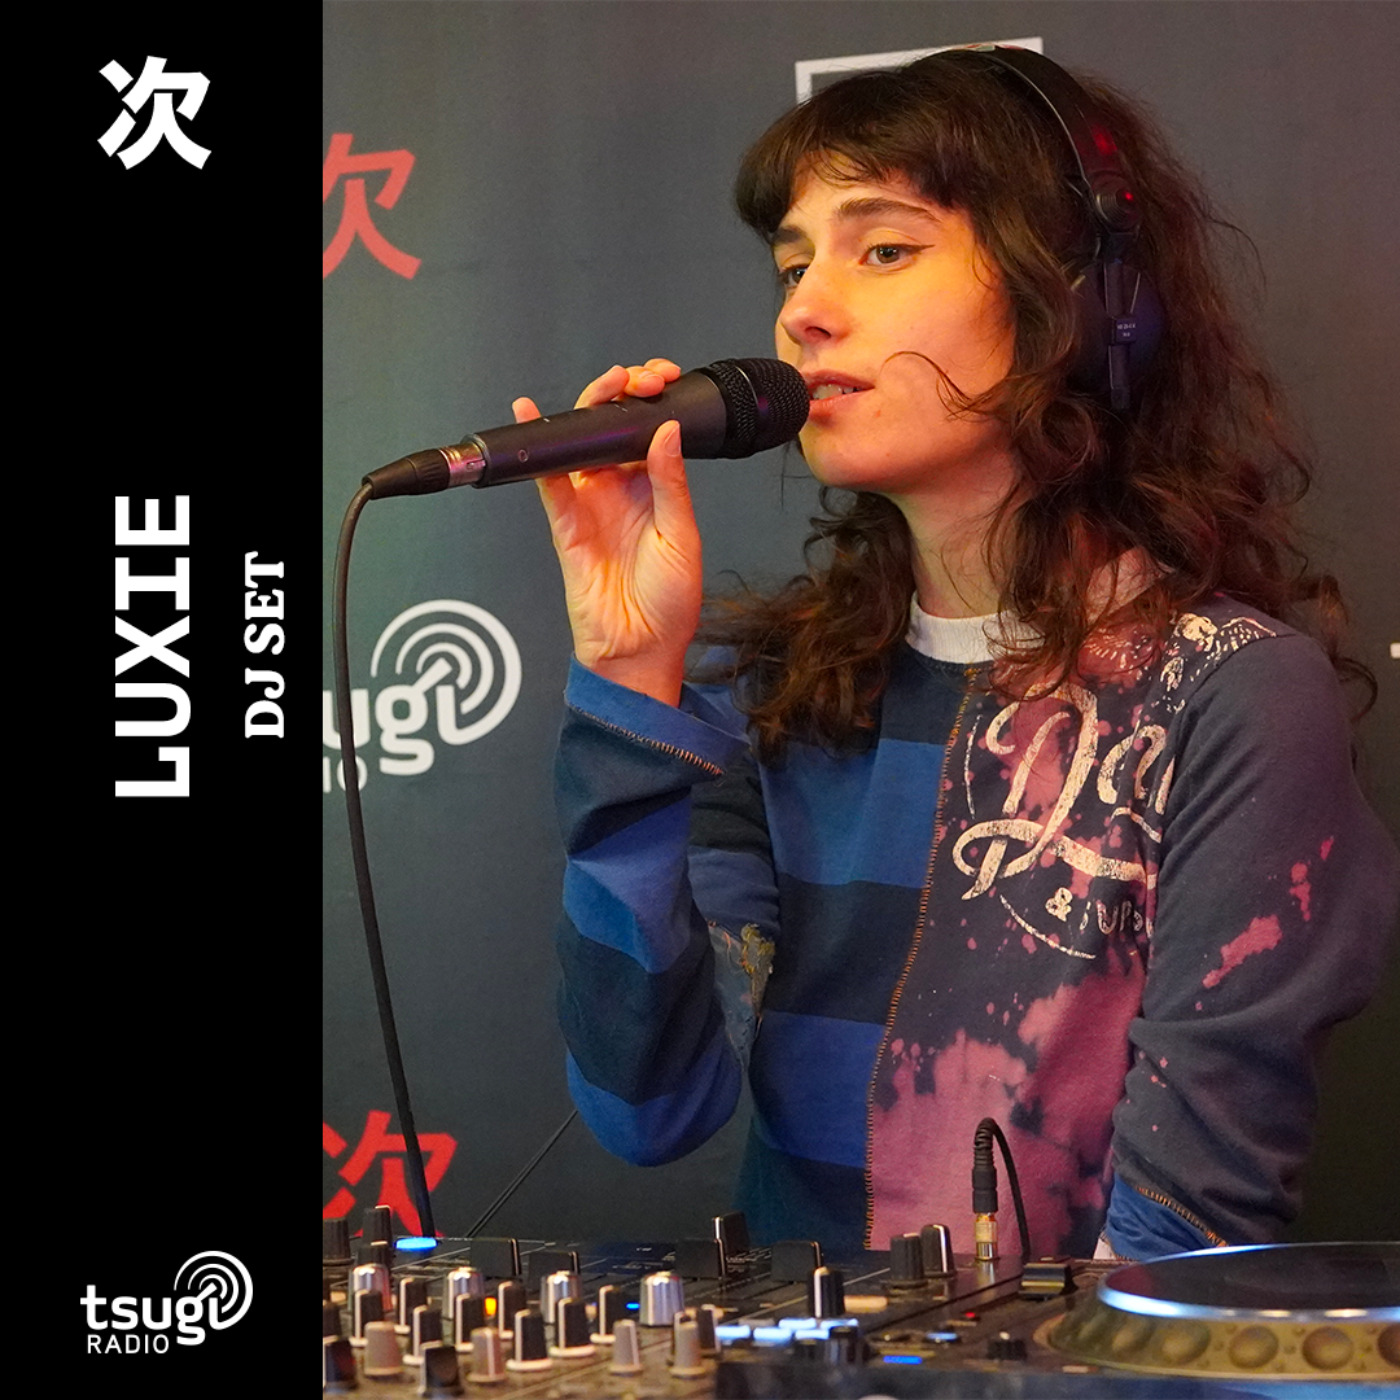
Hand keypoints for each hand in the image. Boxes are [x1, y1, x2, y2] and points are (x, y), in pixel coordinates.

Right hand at [518, 359, 701, 704]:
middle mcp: (622, 491)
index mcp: (656, 490)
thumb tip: (667, 432)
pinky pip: (548, 480)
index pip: (649, 430)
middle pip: (611, 427)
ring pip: (580, 444)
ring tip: (603, 388)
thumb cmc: (670, 604)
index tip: (662, 381)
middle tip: (636, 381)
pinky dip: (539, 449)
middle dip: (622, 393)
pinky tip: (532, 419)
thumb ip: (671, 482)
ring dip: (587, 410)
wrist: (640, 649)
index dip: (652, 401)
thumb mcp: (682, 537)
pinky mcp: (565, 522)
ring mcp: (591, 504)